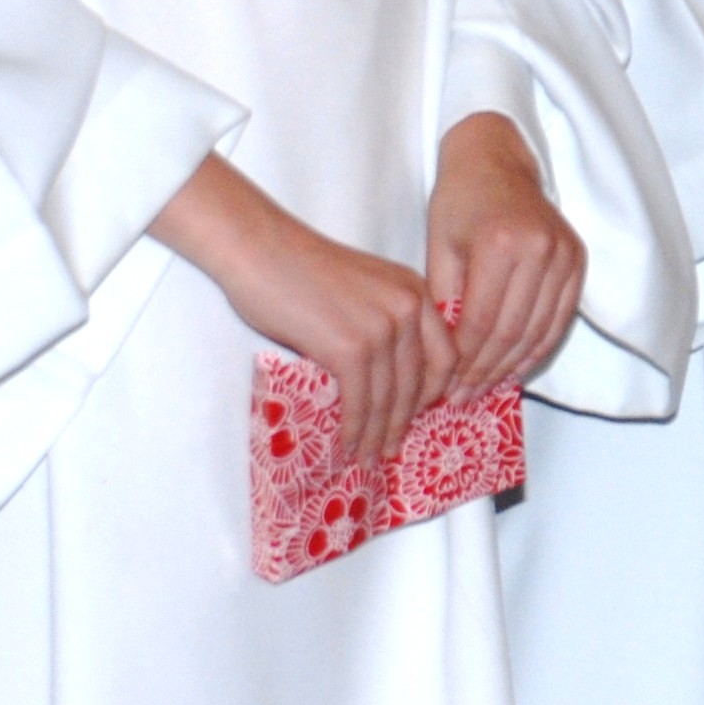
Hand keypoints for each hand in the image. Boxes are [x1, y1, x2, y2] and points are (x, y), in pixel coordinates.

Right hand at [157, 156, 448, 468]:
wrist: (258, 249)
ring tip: (371, 455)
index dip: (436, 391)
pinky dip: (357, 427)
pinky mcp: (351, 346)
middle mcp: (408, 307)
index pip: (445, 353)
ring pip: (392, 396)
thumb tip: (386, 378)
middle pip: (423, 380)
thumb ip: (383, 323)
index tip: (421, 415)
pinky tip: (350, 443)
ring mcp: (382, 327)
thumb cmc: (297, 269)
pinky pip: (363, 400)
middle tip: (394, 446)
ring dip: (381, 432)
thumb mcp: (362, 291)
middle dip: (408, 419)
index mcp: (414, 291)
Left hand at [426, 113, 584, 390]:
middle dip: (485, 371)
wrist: (497, 162)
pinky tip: (516, 367)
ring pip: (539, 330)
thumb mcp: (439, 248)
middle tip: (463, 397)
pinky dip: (538, 348)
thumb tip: (447, 359)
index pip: (481, 322)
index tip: (445, 387)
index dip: (463, 362)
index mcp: (500, 243)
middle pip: (512, 331)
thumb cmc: (460, 202)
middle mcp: (540, 248)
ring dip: (511, 366)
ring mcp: (565, 254)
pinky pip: (559, 318)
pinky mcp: (577, 260)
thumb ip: (445, 302)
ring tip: (485, 388)